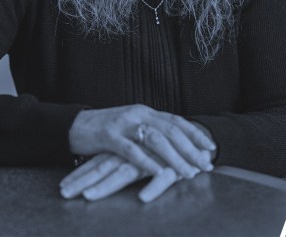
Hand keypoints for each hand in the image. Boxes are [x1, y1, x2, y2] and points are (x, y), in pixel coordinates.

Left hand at [59, 152, 181, 202]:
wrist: (201, 142)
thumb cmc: (169, 153)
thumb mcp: (143, 158)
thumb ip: (124, 164)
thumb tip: (99, 178)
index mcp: (128, 149)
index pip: (99, 162)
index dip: (80, 174)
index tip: (62, 188)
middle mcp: (137, 152)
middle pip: (105, 166)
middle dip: (83, 181)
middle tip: (64, 194)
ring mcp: (154, 158)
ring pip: (127, 171)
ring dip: (107, 185)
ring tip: (88, 197)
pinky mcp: (174, 166)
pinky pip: (163, 177)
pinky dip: (153, 187)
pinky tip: (143, 198)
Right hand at [68, 104, 215, 178]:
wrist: (73, 125)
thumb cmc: (105, 132)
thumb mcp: (132, 128)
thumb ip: (150, 133)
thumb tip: (175, 147)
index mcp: (147, 112)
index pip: (177, 121)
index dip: (196, 134)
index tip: (211, 147)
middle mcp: (139, 114)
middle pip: (172, 131)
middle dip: (191, 150)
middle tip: (205, 165)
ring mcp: (124, 123)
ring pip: (156, 140)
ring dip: (175, 158)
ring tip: (188, 173)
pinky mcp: (109, 136)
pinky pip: (132, 150)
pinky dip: (147, 162)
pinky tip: (159, 172)